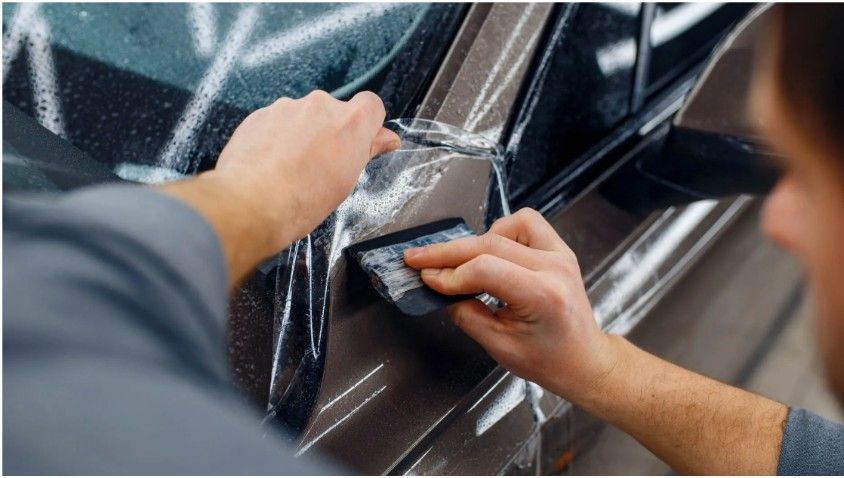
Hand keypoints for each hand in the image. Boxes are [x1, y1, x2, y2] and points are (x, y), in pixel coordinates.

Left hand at [211, 90, 399, 248]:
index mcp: (350, 122)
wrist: (252, 204)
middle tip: (321, 165)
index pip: (371, 105)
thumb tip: (386, 138)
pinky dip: (276, 137)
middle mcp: (320, 106)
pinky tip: (271, 164)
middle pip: (333, 112)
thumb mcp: (346, 181)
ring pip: (302, 116)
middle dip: (329, 132)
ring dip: (301, 134)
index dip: (367, 123)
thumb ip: (366, 150)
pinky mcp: (260, 114)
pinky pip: (276, 121)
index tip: (361, 141)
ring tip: (291, 168)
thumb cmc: (302, 201)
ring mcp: (288, 107)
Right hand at [403, 208, 618, 399]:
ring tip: (460, 261)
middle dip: (448, 252)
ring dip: (477, 241)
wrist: (583, 359)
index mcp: (543, 295)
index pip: (485, 269)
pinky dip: (501, 232)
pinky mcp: (558, 248)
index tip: (426, 279)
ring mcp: (559, 254)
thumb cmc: (549, 360)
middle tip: (418, 257)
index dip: (450, 274)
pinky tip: (490, 252)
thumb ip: (467, 315)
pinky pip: (525, 223)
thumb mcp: (500, 347)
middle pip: (489, 243)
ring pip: (507, 226)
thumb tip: (439, 289)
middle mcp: (554, 267)